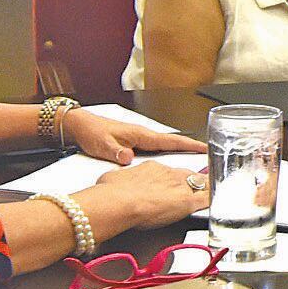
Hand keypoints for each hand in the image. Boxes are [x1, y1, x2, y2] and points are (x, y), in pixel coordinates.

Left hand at [63, 109, 206, 164]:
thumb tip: (128, 158)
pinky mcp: (134, 144)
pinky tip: (169, 162)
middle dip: (190, 148)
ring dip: (179, 151)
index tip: (204, 147)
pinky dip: (167, 154)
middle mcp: (142, 136)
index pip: (170, 139)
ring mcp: (139, 139)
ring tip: (193, 161)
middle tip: (207, 156)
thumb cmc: (91, 132)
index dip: (189, 144)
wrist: (80, 126)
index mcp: (140, 134)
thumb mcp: (102, 144)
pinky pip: (156, 150)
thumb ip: (116, 151)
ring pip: (165, 147)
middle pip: (172, 143)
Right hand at [86, 158, 205, 230]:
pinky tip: (219, 201)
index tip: (172, 184)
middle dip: (194, 181)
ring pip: (200, 184)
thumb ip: (118, 179)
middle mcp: (168, 174)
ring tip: (212, 191)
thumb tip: (112, 182)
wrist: (119, 201)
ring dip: (206, 188)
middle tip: (199, 185)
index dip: (173, 179)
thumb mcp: (112, 178)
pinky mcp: (187, 201)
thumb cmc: (111, 192)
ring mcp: (179, 186)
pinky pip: (207, 198)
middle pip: (187, 175)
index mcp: (151, 167)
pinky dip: (213, 199)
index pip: (168, 172)